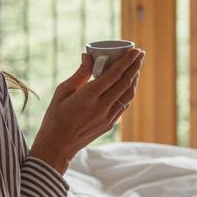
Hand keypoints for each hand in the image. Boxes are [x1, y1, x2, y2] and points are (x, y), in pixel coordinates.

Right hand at [29, 47, 144, 173]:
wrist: (57, 146)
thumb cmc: (55, 117)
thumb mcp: (62, 92)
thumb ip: (79, 74)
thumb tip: (88, 55)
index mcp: (88, 97)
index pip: (114, 75)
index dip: (127, 61)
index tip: (135, 50)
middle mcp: (101, 107)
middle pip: (125, 83)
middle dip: (135, 66)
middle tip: (141, 53)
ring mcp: (107, 118)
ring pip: (128, 95)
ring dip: (135, 79)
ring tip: (137, 66)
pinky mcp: (109, 125)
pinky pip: (123, 105)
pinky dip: (128, 92)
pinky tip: (128, 84)